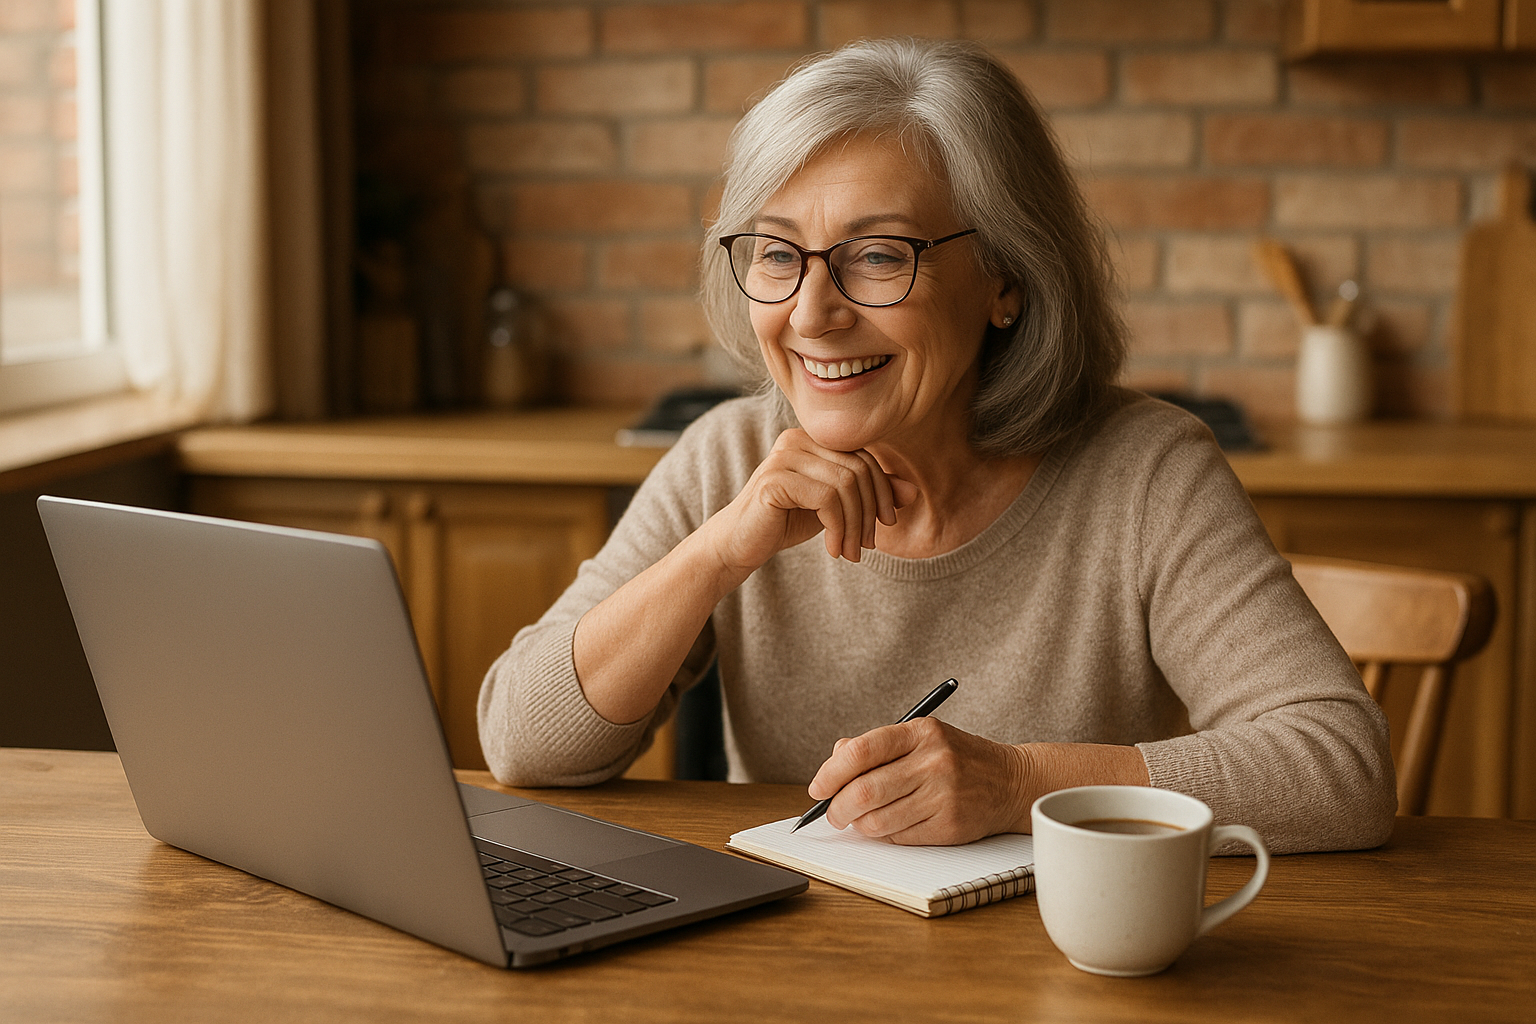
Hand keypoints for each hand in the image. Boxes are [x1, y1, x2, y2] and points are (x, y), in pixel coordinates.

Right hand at [702, 429, 916, 578]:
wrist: (739, 544)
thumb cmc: (785, 522)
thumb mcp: (836, 508)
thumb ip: (870, 495)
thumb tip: (913, 491)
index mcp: (813, 439)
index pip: (865, 457)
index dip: (883, 491)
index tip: (884, 526)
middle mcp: (798, 439)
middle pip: (859, 469)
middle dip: (870, 512)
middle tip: (866, 546)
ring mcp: (784, 456)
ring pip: (846, 485)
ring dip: (855, 525)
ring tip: (850, 552)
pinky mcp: (774, 480)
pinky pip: (826, 499)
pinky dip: (838, 528)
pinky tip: (832, 549)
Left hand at [806, 718, 1030, 845]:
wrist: (1011, 782)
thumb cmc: (956, 758)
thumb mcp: (921, 738)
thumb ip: (876, 745)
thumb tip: (834, 760)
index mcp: (920, 732)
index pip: (860, 752)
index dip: (830, 773)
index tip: (818, 788)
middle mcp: (933, 762)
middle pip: (864, 791)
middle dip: (837, 808)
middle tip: (832, 814)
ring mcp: (943, 795)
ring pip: (878, 821)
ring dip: (859, 825)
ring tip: (860, 820)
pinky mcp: (950, 826)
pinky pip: (899, 837)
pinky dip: (884, 836)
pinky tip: (889, 825)